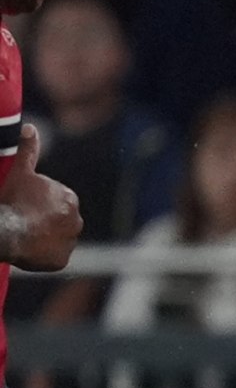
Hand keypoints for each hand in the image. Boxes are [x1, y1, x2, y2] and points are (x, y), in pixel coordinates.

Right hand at [0, 122, 82, 272]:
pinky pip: (52, 258)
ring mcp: (70, 242)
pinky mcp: (61, 260)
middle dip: (41, 220)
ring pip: (55, 239)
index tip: (21, 205)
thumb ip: (28, 150)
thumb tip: (29, 127)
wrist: (6, 230)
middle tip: (20, 220)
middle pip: (56, 221)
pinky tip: (27, 250)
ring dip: (43, 238)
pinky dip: (43, 256)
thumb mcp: (19, 172)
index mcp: (70, 199)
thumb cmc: (12, 199)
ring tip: (22, 234)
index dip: (35, 204)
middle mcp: (76, 220)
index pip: (54, 202)